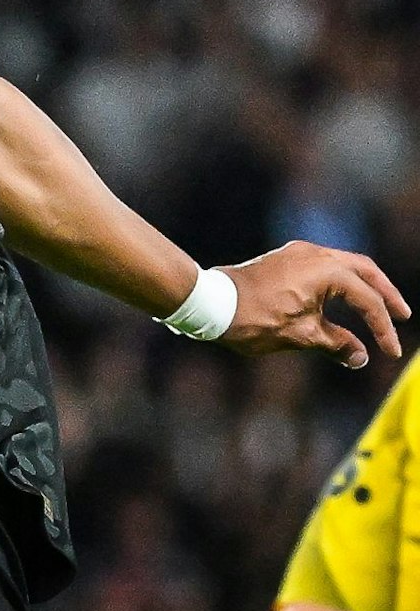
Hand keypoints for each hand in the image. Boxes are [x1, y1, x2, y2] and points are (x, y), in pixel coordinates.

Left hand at [217, 241, 410, 368]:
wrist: (209, 303)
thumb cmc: (253, 319)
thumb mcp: (300, 336)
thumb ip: (336, 344)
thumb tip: (361, 357)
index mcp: (325, 270)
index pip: (366, 300)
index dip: (382, 328)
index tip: (390, 352)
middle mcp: (314, 254)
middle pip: (364, 271)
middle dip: (384, 294)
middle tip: (401, 315)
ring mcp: (297, 253)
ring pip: (344, 264)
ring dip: (363, 285)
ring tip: (378, 307)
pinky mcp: (284, 259)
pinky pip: (323, 266)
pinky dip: (340, 281)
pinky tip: (343, 298)